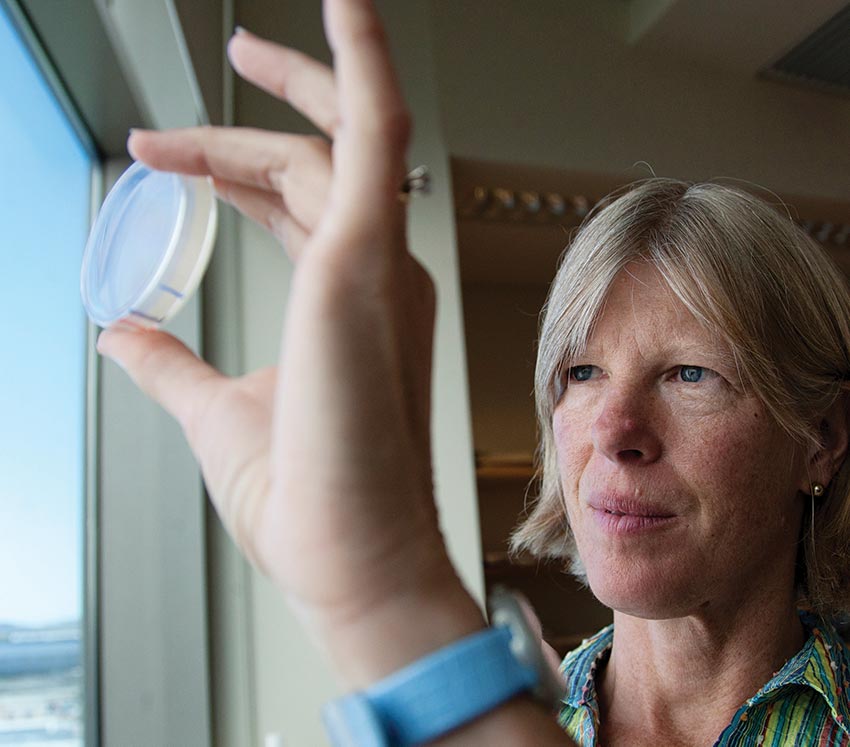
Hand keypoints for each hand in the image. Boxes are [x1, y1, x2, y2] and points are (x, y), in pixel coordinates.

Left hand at [98, 0, 482, 683]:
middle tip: (219, 70)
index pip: (297, 211)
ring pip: (346, 140)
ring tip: (237, 45)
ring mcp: (379, 262)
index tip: (175, 161)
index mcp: (348, 305)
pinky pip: (379, 133)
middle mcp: (377, 275)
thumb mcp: (216, 410)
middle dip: (258, 118)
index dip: (236, 175)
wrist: (348, 552)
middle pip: (318, 165)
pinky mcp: (368, 256)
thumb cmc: (307, 495)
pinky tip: (347, 5)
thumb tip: (118, 336)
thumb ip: (170, 364)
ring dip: (290, 88)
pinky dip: (365, 65)